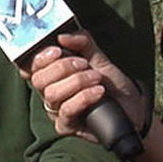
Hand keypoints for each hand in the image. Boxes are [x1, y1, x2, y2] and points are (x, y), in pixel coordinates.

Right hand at [26, 31, 147, 143]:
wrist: (132, 107)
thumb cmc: (111, 83)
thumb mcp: (99, 58)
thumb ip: (83, 43)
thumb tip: (63, 35)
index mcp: (52, 74)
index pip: (30, 66)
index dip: (38, 58)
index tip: (56, 50)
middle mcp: (50, 92)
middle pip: (39, 79)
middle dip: (62, 67)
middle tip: (84, 64)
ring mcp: (56, 111)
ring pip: (52, 94)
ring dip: (76, 81)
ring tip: (97, 78)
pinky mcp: (66, 126)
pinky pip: (66, 110)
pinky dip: (83, 97)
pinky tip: (98, 92)